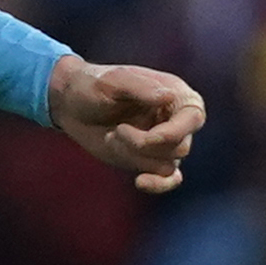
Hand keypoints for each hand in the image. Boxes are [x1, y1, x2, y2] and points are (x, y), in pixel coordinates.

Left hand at [49, 55, 203, 192]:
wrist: (71, 105)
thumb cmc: (94, 85)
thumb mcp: (114, 81)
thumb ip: (141, 88)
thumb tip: (170, 97)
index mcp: (176, 94)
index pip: (194, 117)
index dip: (173, 132)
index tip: (148, 136)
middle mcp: (176, 120)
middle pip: (180, 146)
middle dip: (145, 144)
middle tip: (117, 131)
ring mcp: (164, 143)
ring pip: (167, 165)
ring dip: (136, 156)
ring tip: (113, 137)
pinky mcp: (149, 160)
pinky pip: (168, 179)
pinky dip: (159, 184)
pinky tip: (140, 182)